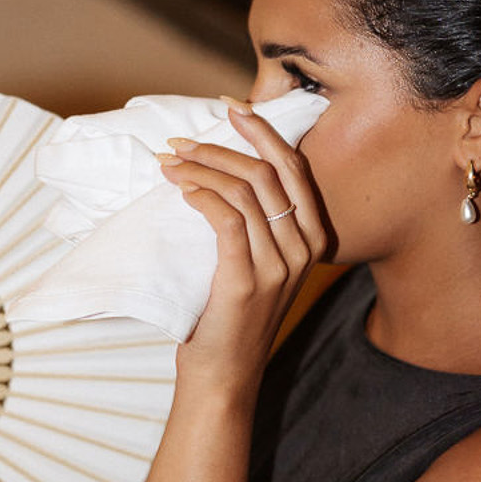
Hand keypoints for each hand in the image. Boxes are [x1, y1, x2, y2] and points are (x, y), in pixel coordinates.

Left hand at [157, 106, 327, 388]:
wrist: (224, 374)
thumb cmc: (230, 316)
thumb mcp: (256, 263)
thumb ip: (255, 223)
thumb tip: (220, 169)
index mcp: (311, 239)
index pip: (294, 167)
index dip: (264, 131)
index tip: (233, 107)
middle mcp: (302, 249)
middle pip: (269, 171)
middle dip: (225, 144)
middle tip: (183, 139)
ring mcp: (279, 266)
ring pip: (245, 191)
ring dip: (202, 168)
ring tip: (169, 163)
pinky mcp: (247, 280)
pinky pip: (227, 219)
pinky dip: (202, 196)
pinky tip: (181, 191)